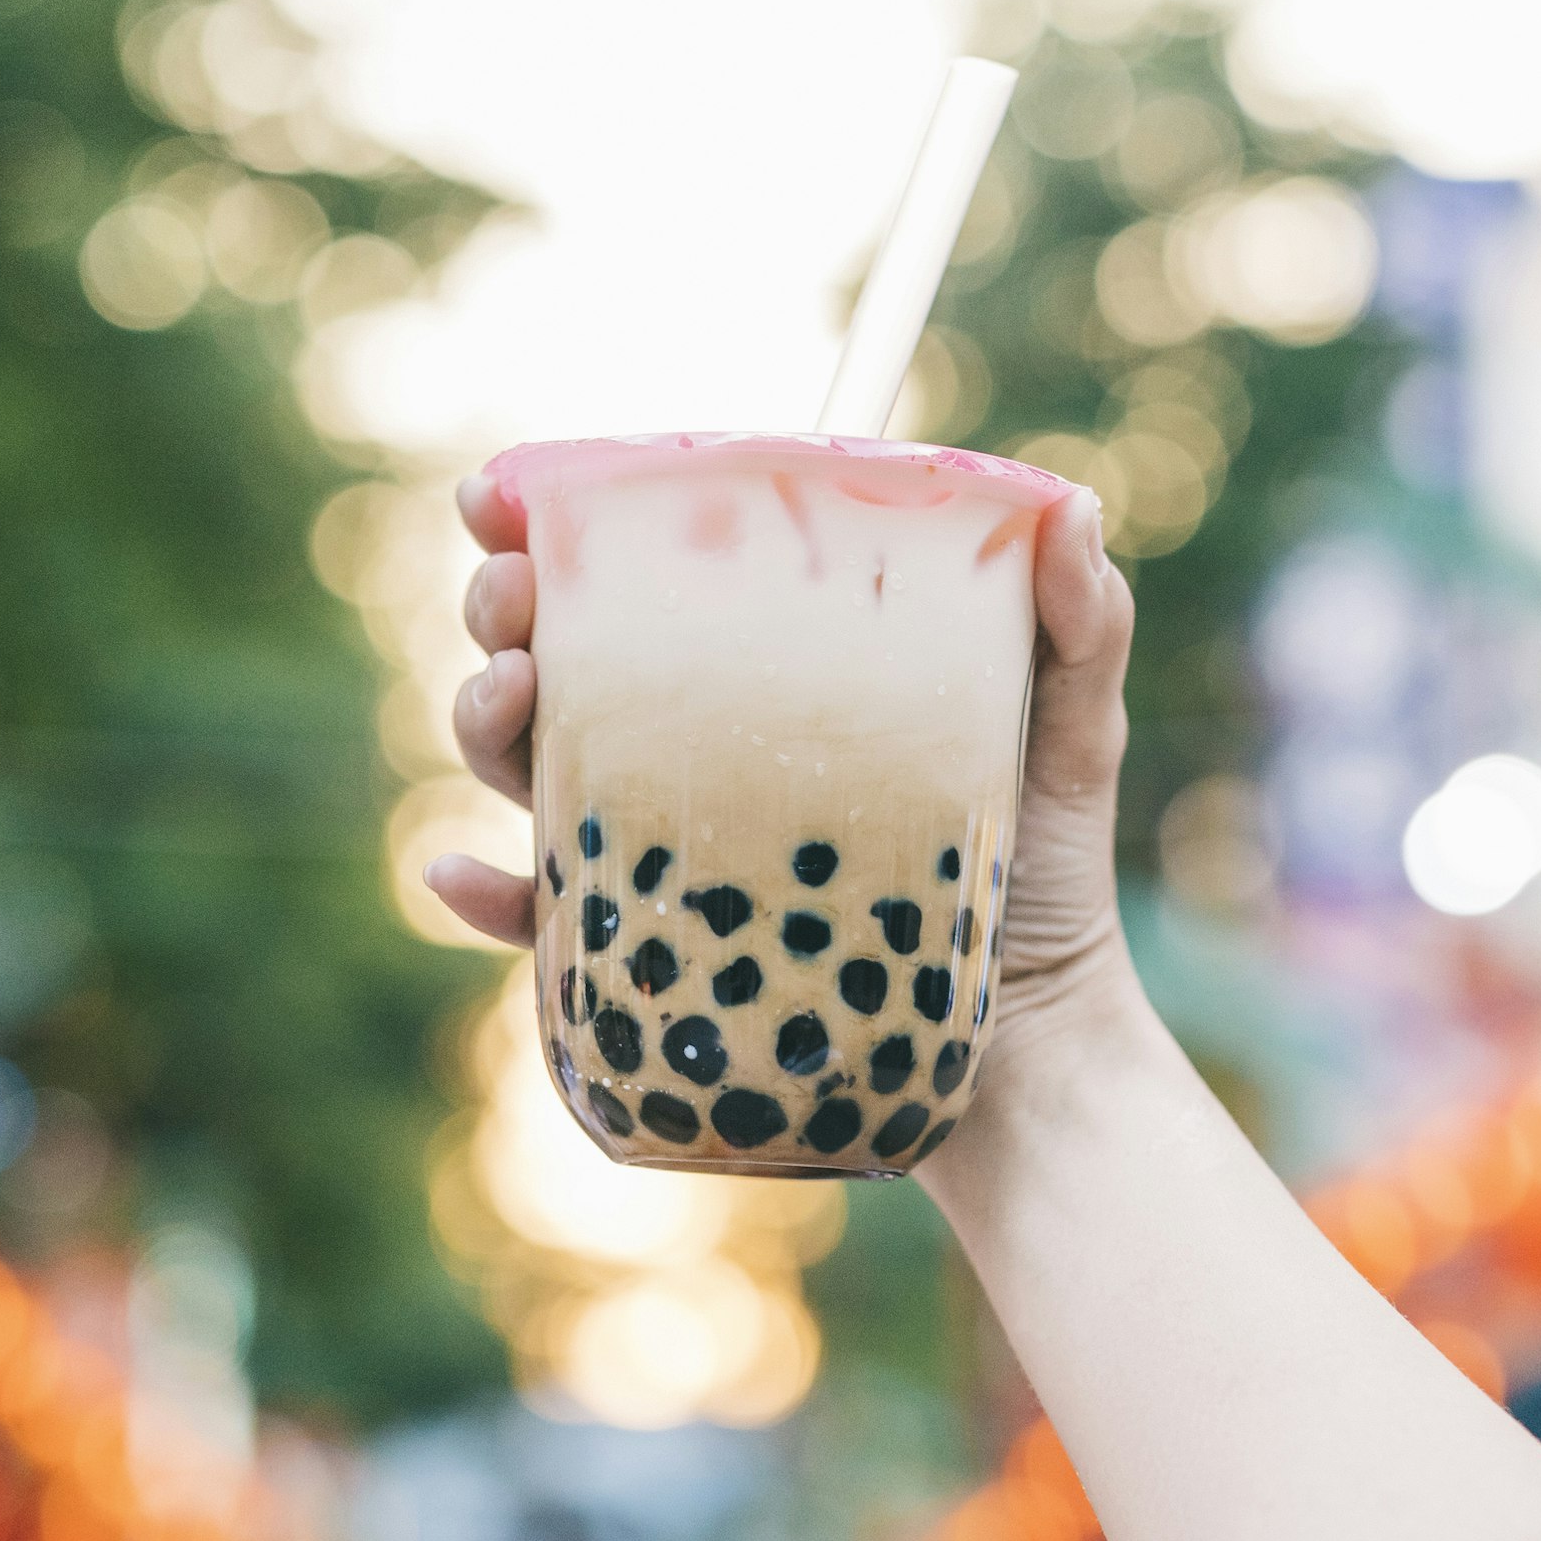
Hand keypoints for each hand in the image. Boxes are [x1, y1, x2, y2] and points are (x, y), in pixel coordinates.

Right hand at [423, 466, 1145, 1056]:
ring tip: (506, 696)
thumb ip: (1082, 624)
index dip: (552, 523)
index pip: (642, 577)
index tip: (505, 496)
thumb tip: (1073, 506)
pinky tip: (458, 873)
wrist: (1032, 1043)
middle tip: (513, 600)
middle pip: (558, 655)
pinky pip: (540, 929)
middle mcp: (692, 752)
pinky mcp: (651, 956)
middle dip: (505, 610)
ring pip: (529, 766)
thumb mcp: (1073, 735)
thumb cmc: (1044, 873)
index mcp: (762, 671)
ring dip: (485, 720)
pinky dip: (484, 900)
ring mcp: (662, 853)